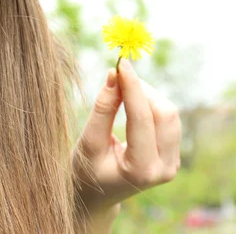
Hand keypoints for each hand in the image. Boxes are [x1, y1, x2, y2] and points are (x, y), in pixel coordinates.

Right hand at [73, 59, 181, 229]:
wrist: (96, 195)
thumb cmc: (85, 170)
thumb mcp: (88, 142)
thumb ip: (101, 110)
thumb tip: (114, 75)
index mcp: (141, 170)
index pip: (142, 118)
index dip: (132, 87)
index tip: (121, 63)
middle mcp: (164, 168)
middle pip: (163, 113)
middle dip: (141, 89)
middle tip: (117, 76)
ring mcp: (172, 163)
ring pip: (170, 113)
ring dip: (147, 94)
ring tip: (122, 90)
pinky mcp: (172, 154)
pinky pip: (169, 119)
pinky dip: (151, 103)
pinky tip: (132, 101)